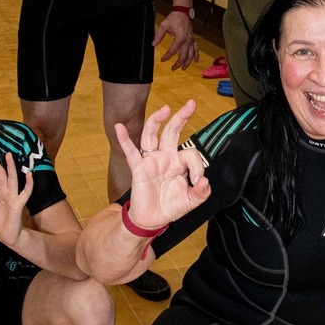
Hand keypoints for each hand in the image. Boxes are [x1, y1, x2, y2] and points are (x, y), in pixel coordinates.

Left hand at [0, 151, 35, 251]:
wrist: (6, 236)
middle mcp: (4, 191)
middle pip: (0, 174)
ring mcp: (12, 196)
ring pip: (12, 178)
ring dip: (10, 166)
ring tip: (8, 155)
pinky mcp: (19, 203)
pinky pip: (26, 192)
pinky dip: (29, 184)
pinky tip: (29, 174)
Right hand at [112, 100, 210, 229]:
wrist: (152, 220)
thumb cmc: (171, 206)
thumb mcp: (191, 201)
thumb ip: (201, 192)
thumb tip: (204, 181)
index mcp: (179, 162)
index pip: (190, 152)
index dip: (197, 165)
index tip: (198, 182)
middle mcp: (165, 157)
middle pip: (172, 131)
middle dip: (181, 117)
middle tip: (191, 104)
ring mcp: (151, 161)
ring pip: (151, 135)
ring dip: (157, 120)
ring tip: (165, 109)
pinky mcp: (139, 168)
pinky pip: (130, 152)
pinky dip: (124, 139)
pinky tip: (119, 127)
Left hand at [155, 8, 197, 70]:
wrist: (183, 11)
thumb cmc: (174, 18)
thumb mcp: (164, 25)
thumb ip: (158, 36)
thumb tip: (153, 44)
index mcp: (180, 37)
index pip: (173, 50)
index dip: (167, 56)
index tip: (162, 60)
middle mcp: (187, 40)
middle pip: (184, 55)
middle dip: (178, 63)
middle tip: (173, 68)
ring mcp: (191, 39)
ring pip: (191, 54)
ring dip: (187, 62)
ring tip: (183, 68)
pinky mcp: (192, 38)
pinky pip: (196, 48)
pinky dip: (196, 55)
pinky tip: (195, 61)